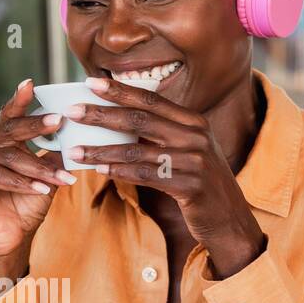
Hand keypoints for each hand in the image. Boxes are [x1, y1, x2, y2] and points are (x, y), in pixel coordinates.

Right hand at [0, 79, 76, 287]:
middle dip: (36, 126)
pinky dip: (21, 182)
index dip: (19, 99)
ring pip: (8, 156)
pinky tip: (41, 188)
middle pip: (9, 130)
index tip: (31, 84)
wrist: (12, 239)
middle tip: (60, 121)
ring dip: (38, 166)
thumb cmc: (27, 205)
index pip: (9, 115)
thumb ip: (53, 152)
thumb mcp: (46, 174)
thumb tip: (75, 131)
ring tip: (61, 177)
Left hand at [65, 78, 265, 278]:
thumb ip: (162, 134)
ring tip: (74, 151)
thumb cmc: (199, 183)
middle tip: (73, 112)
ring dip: (101, 151)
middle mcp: (195, 136)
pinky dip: (120, 172)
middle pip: (140, 119)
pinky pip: (146, 176)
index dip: (120, 90)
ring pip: (137, 151)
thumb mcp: (187, 151)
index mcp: (193, 121)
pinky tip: (99, 171)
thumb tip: (119, 120)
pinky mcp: (190, 186)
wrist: (230, 219)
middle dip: (102, 114)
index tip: (91, 83)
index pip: (150, 99)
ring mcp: (194, 160)